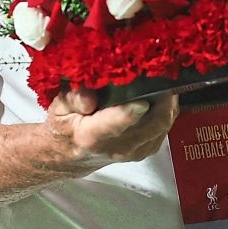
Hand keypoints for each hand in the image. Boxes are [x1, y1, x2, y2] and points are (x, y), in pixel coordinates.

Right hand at [45, 88, 178, 170]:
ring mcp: (135, 151)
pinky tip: (162, 96)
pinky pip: (164, 128)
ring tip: (167, 79)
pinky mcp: (145, 150)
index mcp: (92, 136)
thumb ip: (73, 99)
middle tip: (166, 73)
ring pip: (163, 125)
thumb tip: (89, 98)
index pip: (117, 124)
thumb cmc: (65, 125)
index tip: (143, 97)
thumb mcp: (59, 108)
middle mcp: (118, 148)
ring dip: (168, 103)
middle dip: (163, 99)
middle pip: (152, 124)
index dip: (132, 111)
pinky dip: (167, 111)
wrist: (71, 155)